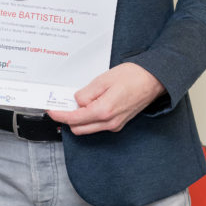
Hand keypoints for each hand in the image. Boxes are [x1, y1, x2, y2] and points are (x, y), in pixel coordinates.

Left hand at [47, 63, 165, 135]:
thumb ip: (86, 93)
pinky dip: (90, 117)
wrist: (154, 80)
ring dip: (79, 118)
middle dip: (68, 118)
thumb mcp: (103, 80)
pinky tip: (92, 103)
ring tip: (80, 101)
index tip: (51, 111)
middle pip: (79, 129)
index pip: (74, 119)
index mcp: (104, 111)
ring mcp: (115, 125)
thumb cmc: (133, 76)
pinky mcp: (119, 123)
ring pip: (88, 128)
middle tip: (64, 104)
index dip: (59, 116)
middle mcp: (109, 122)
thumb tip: (76, 102)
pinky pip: (98, 124)